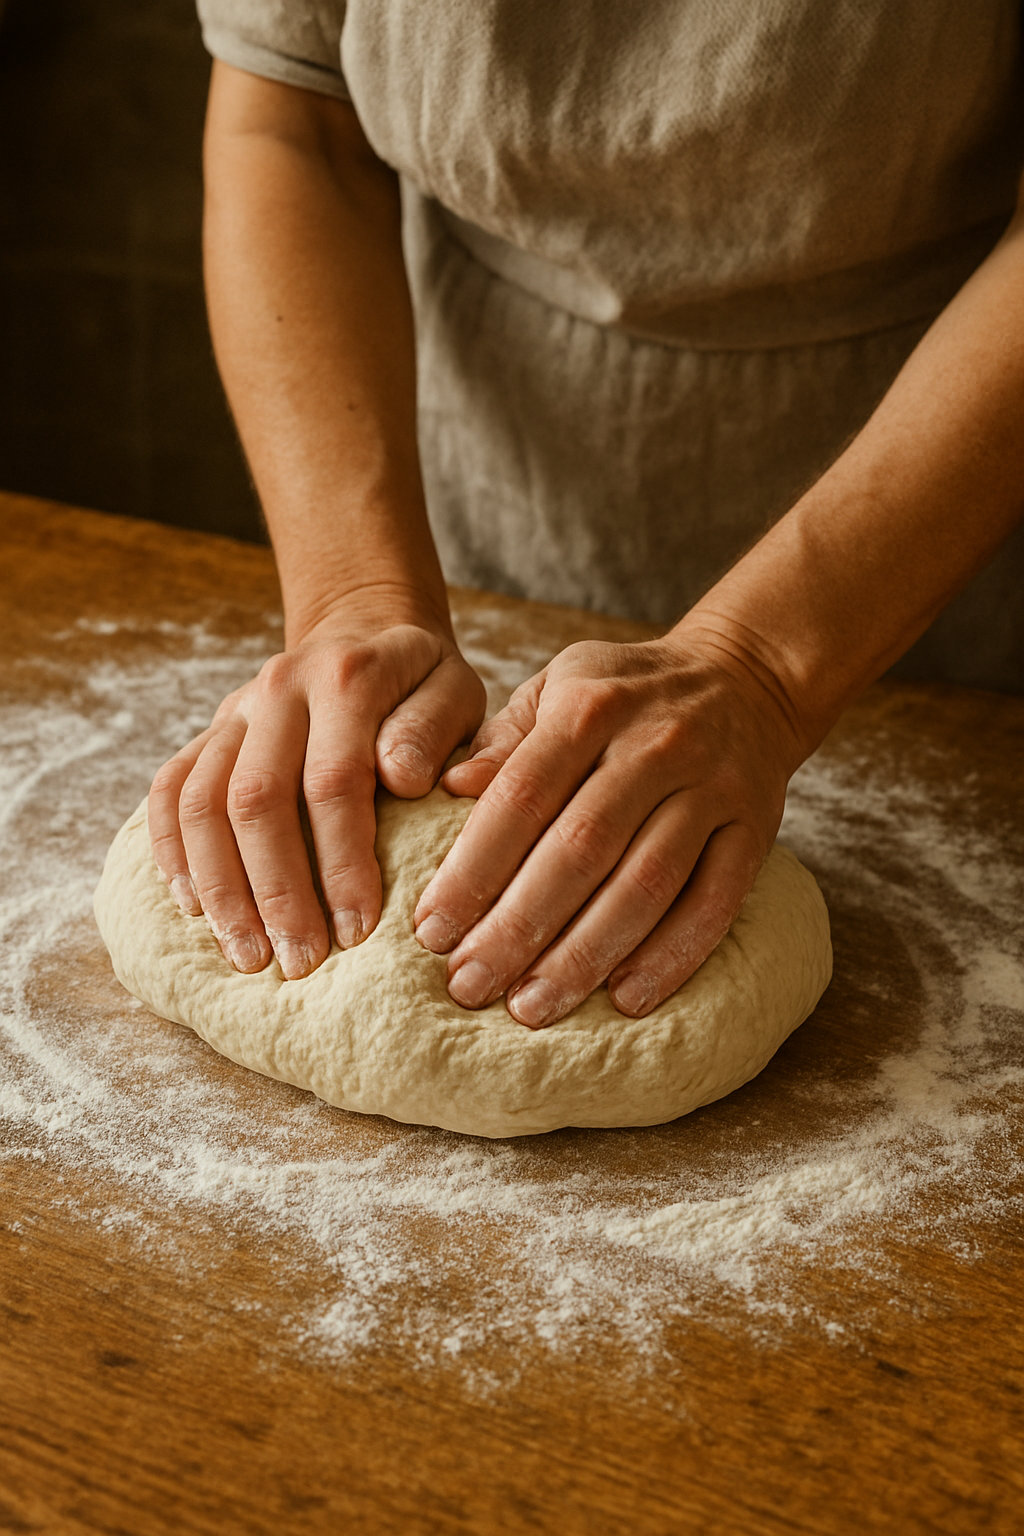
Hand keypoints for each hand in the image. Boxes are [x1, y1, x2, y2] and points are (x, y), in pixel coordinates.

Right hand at [148, 614, 484, 978]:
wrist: (365, 630)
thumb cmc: (422, 682)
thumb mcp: (456, 690)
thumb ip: (436, 729)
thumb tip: (403, 778)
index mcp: (347, 677)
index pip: (334, 780)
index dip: (343, 861)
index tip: (359, 930)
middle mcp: (279, 688)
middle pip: (257, 799)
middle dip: (277, 891)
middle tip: (300, 962)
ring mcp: (234, 710)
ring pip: (203, 802)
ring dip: (222, 887)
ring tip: (248, 956)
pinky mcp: (208, 731)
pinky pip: (170, 790)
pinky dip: (173, 851)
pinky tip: (194, 908)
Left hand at [413, 626, 804, 1024]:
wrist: (747, 678)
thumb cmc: (627, 694)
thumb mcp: (558, 686)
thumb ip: (503, 741)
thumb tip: (447, 788)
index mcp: (589, 707)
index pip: (521, 797)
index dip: (474, 869)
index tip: (432, 930)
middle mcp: (652, 746)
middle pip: (579, 849)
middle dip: (518, 926)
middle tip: (470, 984)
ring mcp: (710, 789)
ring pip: (645, 884)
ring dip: (585, 954)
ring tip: (533, 1006)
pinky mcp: (755, 830)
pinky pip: (714, 902)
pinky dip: (672, 955)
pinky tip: (625, 999)